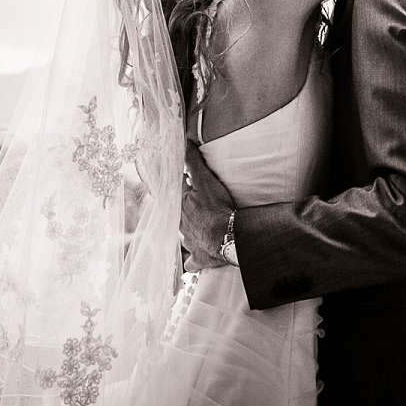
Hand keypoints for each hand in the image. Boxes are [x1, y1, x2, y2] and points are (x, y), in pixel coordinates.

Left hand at [180, 141, 232, 270]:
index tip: (191, 184)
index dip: (186, 188)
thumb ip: (193, 162)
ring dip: (191, 232)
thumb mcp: (205, 180)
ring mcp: (188, 243)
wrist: (227, 236)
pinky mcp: (198, 258)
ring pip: (185, 237)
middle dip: (189, 210)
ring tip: (203, 227)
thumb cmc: (217, 208)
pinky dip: (193, 260)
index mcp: (181, 207)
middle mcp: (181, 226)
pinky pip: (191, 262)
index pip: (178, 195)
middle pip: (181, 216)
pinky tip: (196, 258)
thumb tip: (183, 143)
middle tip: (201, 205)